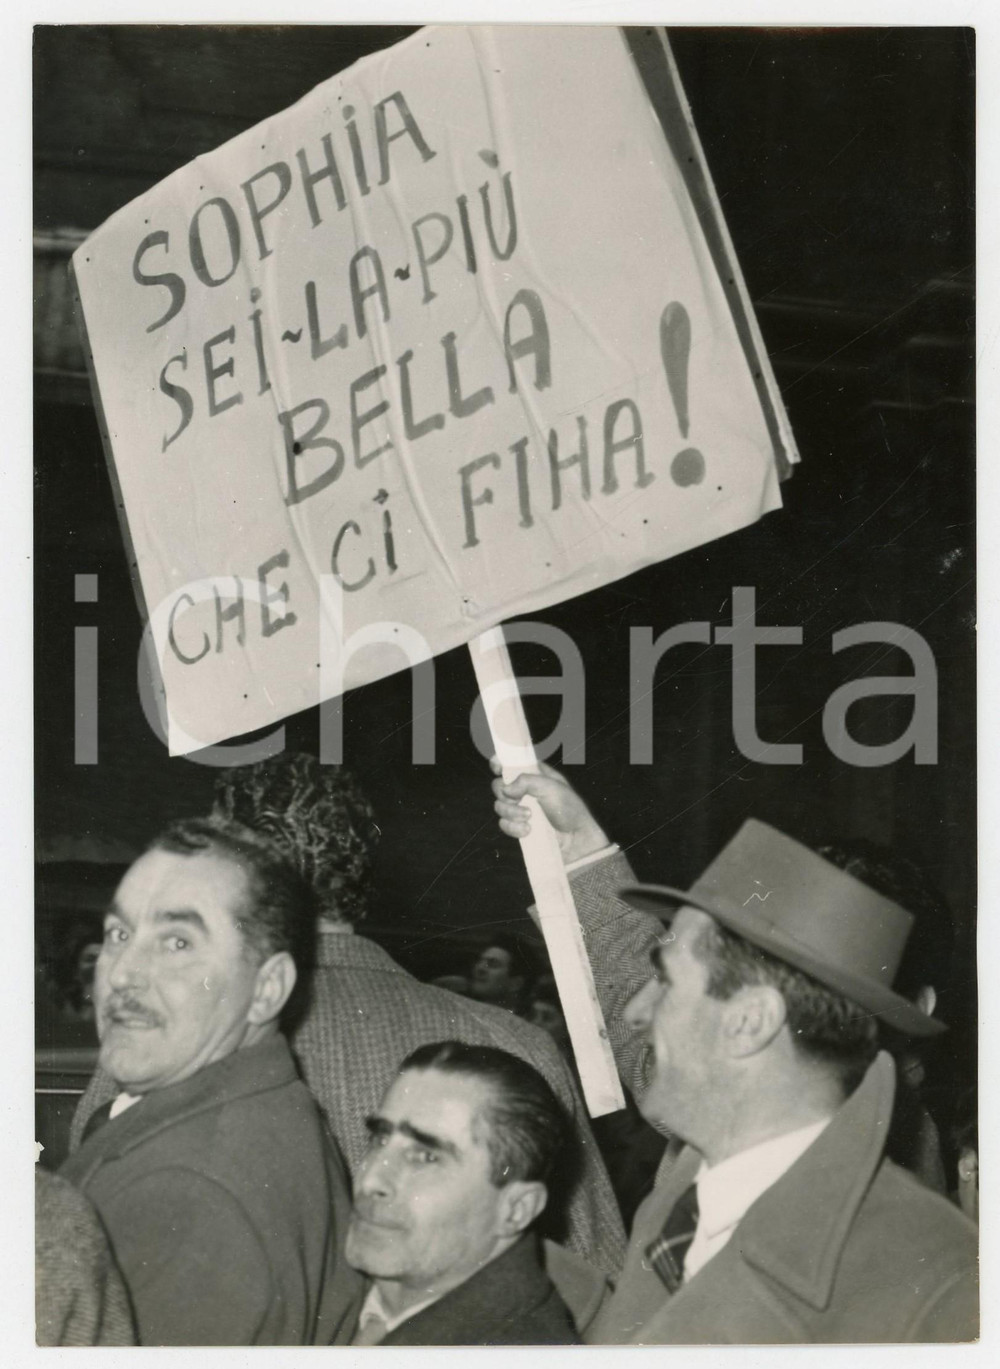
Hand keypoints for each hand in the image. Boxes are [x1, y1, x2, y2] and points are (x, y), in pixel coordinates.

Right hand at [491, 757, 610, 864]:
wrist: (574, 839)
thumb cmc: (569, 809)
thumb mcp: (552, 787)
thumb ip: (527, 781)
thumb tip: (506, 788)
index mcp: (534, 774)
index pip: (512, 763)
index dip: (500, 762)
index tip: (496, 767)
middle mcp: (524, 790)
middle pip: (498, 785)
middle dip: (504, 793)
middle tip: (517, 799)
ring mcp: (520, 809)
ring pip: (499, 806)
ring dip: (512, 813)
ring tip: (529, 817)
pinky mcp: (518, 826)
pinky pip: (503, 824)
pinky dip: (514, 827)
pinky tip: (528, 830)